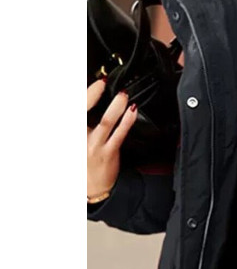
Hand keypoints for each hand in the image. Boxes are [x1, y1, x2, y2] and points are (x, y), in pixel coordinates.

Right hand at [87, 79, 137, 198]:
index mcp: (72, 132)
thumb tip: (92, 97)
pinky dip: (126, 120)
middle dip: (93, 94)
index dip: (83, 94)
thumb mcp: (80, 138)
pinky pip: (119, 134)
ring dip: (115, 106)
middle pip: (83, 112)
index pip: (75, 109)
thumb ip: (85, 121)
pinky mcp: (108, 153)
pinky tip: (132, 111)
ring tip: (123, 95)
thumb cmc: (85, 158)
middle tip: (103, 82)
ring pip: (105, 122)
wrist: (93, 186)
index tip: (92, 83)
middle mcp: (79, 138)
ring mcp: (93, 146)